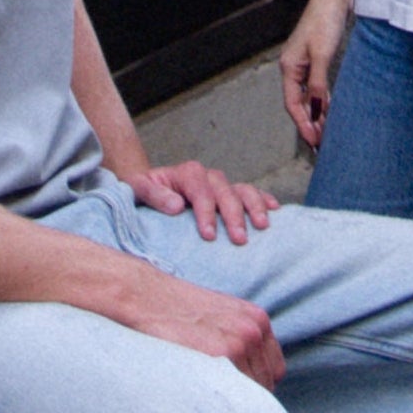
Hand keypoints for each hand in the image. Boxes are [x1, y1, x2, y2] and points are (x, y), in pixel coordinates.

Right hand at [110, 260, 285, 388]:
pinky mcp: (219, 355)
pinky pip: (233, 394)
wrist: (146, 296)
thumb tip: (252, 376)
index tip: (235, 392)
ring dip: (232, 401)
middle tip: (217, 398)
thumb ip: (241, 339)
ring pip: (250, 394)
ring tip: (206, 395)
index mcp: (257, 320)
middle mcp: (253, 331)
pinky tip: (201, 394)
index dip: (256, 386)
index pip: (274, 372)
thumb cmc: (178, 311)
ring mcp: (239, 343)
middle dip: (244, 396)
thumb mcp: (220, 317)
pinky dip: (221, 401)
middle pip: (264, 385)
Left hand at [126, 160, 274, 243]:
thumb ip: (153, 195)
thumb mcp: (137, 189)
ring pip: (243, 190)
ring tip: (262, 226)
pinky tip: (275, 210)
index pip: (200, 190)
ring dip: (254, 207)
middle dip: (234, 215)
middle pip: (225, 191)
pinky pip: (252, 193)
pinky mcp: (230, 193)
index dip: (206, 212)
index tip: (209, 235)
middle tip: (239, 239)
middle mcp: (208, 176)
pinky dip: (264, 199)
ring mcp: (221, 185)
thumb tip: (176, 205)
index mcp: (186, 173)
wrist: (150, 190)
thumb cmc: (143, 193)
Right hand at [279, 0, 351, 150]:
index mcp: (289, 67)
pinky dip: (322, 100)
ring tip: (325, 132)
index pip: (293, 104)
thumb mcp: (322, 56)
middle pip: (299, 102)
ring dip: (316, 113)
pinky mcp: (317, 58)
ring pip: (308, 96)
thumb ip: (318, 85)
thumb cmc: (325, 22)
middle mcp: (293, 67)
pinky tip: (330, 110)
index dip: (303, 124)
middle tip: (321, 144)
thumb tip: (317, 110)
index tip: (313, 141)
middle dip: (309, 123)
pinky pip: (316, 86)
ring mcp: (304, 63)